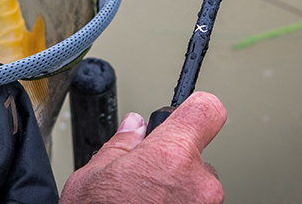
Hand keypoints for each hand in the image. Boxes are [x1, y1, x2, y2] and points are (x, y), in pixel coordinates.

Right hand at [59, 92, 226, 203]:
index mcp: (172, 155)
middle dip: (171, 163)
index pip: (207, 110)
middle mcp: (200, 183)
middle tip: (142, 179)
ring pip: (195, 189)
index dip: (193, 109)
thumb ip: (121, 145)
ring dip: (175, 193)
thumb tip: (133, 128)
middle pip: (194, 156)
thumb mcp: (93, 176)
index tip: (186, 112)